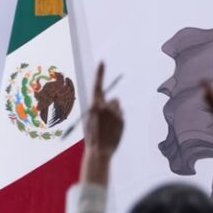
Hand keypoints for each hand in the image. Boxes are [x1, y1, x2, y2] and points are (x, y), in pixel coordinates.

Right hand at [81, 62, 123, 184]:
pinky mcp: (122, 120)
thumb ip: (100, 107)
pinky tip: (112, 129)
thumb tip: (114, 100)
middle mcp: (105, 107)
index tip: (102, 61)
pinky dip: (118, 119)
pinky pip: (121, 114)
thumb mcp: (91, 118)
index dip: (99, 73)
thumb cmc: (92, 135)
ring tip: (108, 125)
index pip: (97, 85)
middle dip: (110, 104)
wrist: (99, 150)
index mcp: (93, 105)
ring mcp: (115, 113)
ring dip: (114, 112)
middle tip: (105, 117)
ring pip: (117, 106)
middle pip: (112, 99)